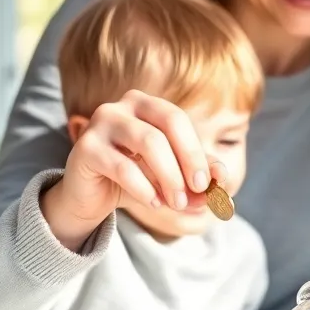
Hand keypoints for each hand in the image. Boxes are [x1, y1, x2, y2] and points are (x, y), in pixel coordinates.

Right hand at [42, 90, 226, 250]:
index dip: (197, 151)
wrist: (90, 198)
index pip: (179, 120)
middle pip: (169, 122)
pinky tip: (155, 203)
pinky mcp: (85, 148)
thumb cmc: (135, 180)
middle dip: (189, 158)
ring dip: (169, 176)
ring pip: (148, 141)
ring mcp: (100, 123)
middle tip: (198, 191)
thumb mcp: (170, 178)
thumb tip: (223, 183)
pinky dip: (144, 188)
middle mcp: (122, 106)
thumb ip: (197, 177)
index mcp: (147, 105)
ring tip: (177, 203)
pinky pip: (123, 166)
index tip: (210, 183)